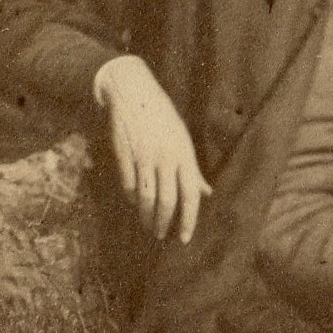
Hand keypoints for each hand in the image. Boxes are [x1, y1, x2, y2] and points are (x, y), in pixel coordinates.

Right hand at [94, 55, 211, 242]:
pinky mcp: (124, 156)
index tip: (184, 238)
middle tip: (161, 236)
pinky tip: (134, 204)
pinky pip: (128, 185)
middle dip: (164, 223)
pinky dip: (131, 198)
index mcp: (184, 156)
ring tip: (147, 226)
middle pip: (166, 201)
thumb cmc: (163, 119)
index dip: (188, 220)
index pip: (190, 196)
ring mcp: (144, 157)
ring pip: (146, 197)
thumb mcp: (183, 141)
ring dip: (146, 216)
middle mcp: (166, 158)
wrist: (134, 94)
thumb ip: (193, 171)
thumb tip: (208, 193)